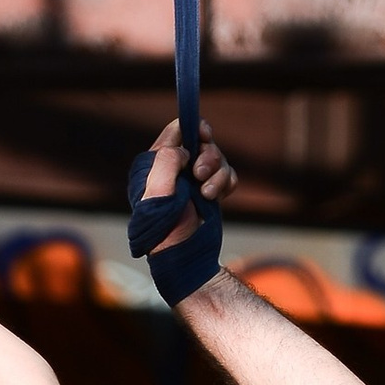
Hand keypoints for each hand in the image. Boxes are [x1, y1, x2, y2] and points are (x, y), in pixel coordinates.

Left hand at [138, 115, 235, 247]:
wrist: (182, 255)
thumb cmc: (162, 228)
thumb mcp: (156, 192)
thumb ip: (166, 161)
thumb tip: (184, 148)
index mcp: (156, 162)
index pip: (176, 131)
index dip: (191, 128)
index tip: (203, 135)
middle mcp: (176, 168)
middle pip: (201, 143)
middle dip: (208, 156)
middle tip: (200, 174)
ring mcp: (194, 180)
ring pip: (217, 159)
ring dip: (218, 173)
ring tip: (207, 194)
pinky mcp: (210, 191)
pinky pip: (228, 175)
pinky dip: (227, 183)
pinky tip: (217, 198)